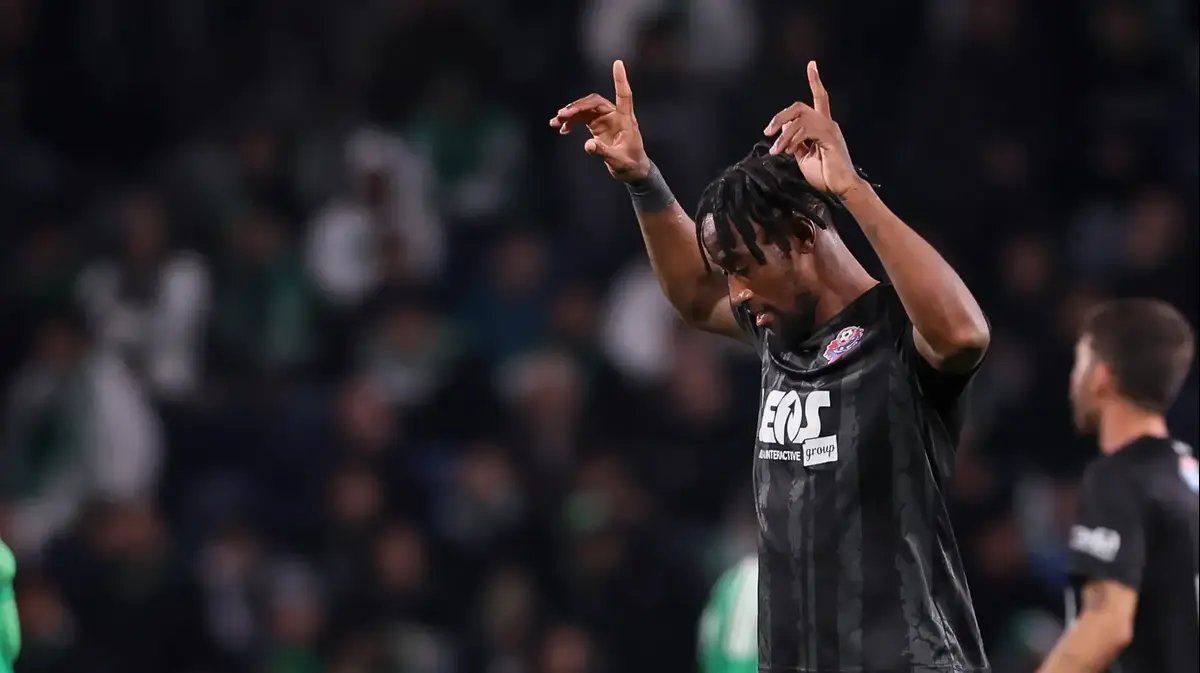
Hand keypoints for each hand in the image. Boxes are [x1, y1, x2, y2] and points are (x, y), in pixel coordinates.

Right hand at [550, 60, 651, 181]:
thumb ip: (603, 152)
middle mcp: (615, 115)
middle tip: (562, 115)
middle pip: (594, 102)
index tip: (618, 63)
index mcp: (625, 119)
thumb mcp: (618, 161)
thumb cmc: (630, 164)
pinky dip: (571, 122)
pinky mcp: (598, 126)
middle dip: (578, 106)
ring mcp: (605, 119)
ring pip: (585, 109)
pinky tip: (562, 129)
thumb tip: (587, 145)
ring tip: (555, 121)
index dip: (620, 79)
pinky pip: (582, 119)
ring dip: (570, 114)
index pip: (624, 95)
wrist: (632, 171)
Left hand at [762, 61, 864, 198]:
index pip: (820, 98)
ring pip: (800, 119)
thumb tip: (784, 131)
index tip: (812, 64)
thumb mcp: (803, 156)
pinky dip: (793, 139)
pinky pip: (805, 130)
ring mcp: (830, 128)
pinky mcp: (829, 136)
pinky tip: (789, 151)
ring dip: (784, 135)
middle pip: (800, 106)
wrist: (840, 189)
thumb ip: (795, 141)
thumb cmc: (824, 175)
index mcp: (822, 126)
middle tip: (768, 132)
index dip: (815, 81)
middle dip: (781, 116)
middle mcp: (828, 123)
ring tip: (777, 150)